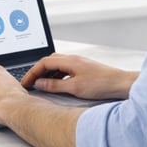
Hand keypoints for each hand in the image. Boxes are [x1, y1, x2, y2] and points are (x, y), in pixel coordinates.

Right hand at [21, 53, 137, 100]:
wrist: (121, 83)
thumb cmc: (101, 84)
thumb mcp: (74, 88)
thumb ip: (54, 85)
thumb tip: (39, 83)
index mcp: (68, 60)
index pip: (43, 63)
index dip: (31, 73)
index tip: (25, 82)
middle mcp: (72, 58)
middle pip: (48, 61)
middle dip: (37, 72)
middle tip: (30, 83)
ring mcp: (78, 63)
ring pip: (56, 65)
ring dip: (46, 73)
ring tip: (40, 85)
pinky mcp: (83, 68)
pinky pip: (64, 69)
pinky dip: (56, 75)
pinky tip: (57, 84)